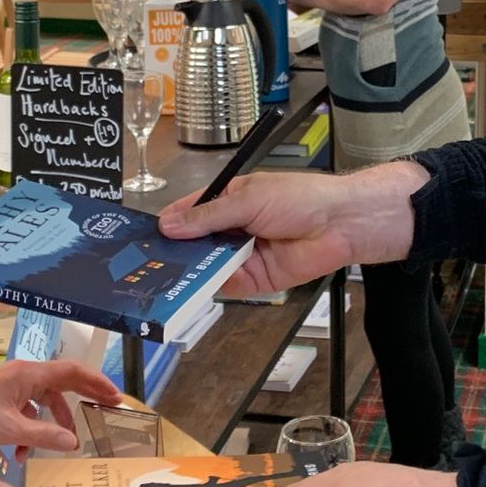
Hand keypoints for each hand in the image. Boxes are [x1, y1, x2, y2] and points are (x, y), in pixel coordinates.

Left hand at [0, 358, 120, 451]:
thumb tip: (73, 441)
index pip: (73, 371)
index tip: (114, 396)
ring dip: (51, 426)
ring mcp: (14, 389)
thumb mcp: (9, 429)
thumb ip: (43, 436)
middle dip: (84, 398)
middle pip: (63, 384)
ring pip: (44, 403)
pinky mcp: (3, 401)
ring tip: (60, 447)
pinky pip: (27, 414)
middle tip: (106, 410)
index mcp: (29, 375)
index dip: (96, 382)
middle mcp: (25, 377)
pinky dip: (29, 433)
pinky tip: (19, 456)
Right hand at [158, 163, 425, 294]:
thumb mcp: (249, 199)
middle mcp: (233, 229)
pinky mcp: (254, 280)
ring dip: (189, 270)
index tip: (146, 234)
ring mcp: (243, 255)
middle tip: (146, 261)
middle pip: (196, 242)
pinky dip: (210, 286)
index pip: (192, 212)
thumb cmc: (300, 198)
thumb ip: (209, 215)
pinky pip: (226, 284)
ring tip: (161, 275)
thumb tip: (171, 224)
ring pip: (207, 265)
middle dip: (176, 250)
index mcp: (230, 201)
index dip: (171, 221)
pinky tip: (192, 288)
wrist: (339, 224)